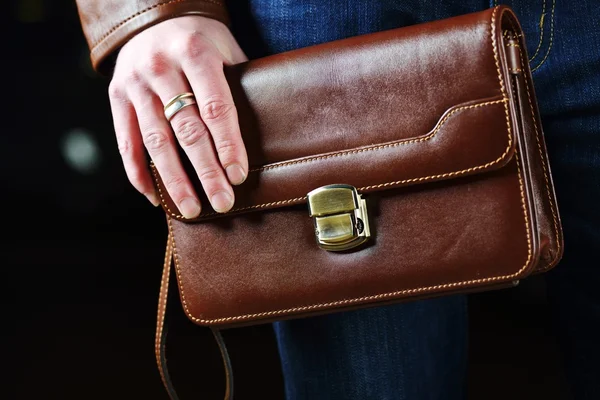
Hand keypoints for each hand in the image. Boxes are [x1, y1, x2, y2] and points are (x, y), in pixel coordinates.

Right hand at [109, 16, 248, 217]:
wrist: (153, 18)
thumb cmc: (200, 40)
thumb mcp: (225, 49)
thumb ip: (238, 85)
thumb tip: (264, 133)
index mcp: (195, 53)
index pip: (215, 108)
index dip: (228, 145)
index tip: (238, 175)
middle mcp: (161, 67)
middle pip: (187, 130)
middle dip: (206, 171)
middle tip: (222, 202)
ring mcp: (134, 83)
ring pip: (156, 141)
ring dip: (174, 180)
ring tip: (191, 209)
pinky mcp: (116, 96)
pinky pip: (126, 142)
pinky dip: (139, 173)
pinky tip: (156, 197)